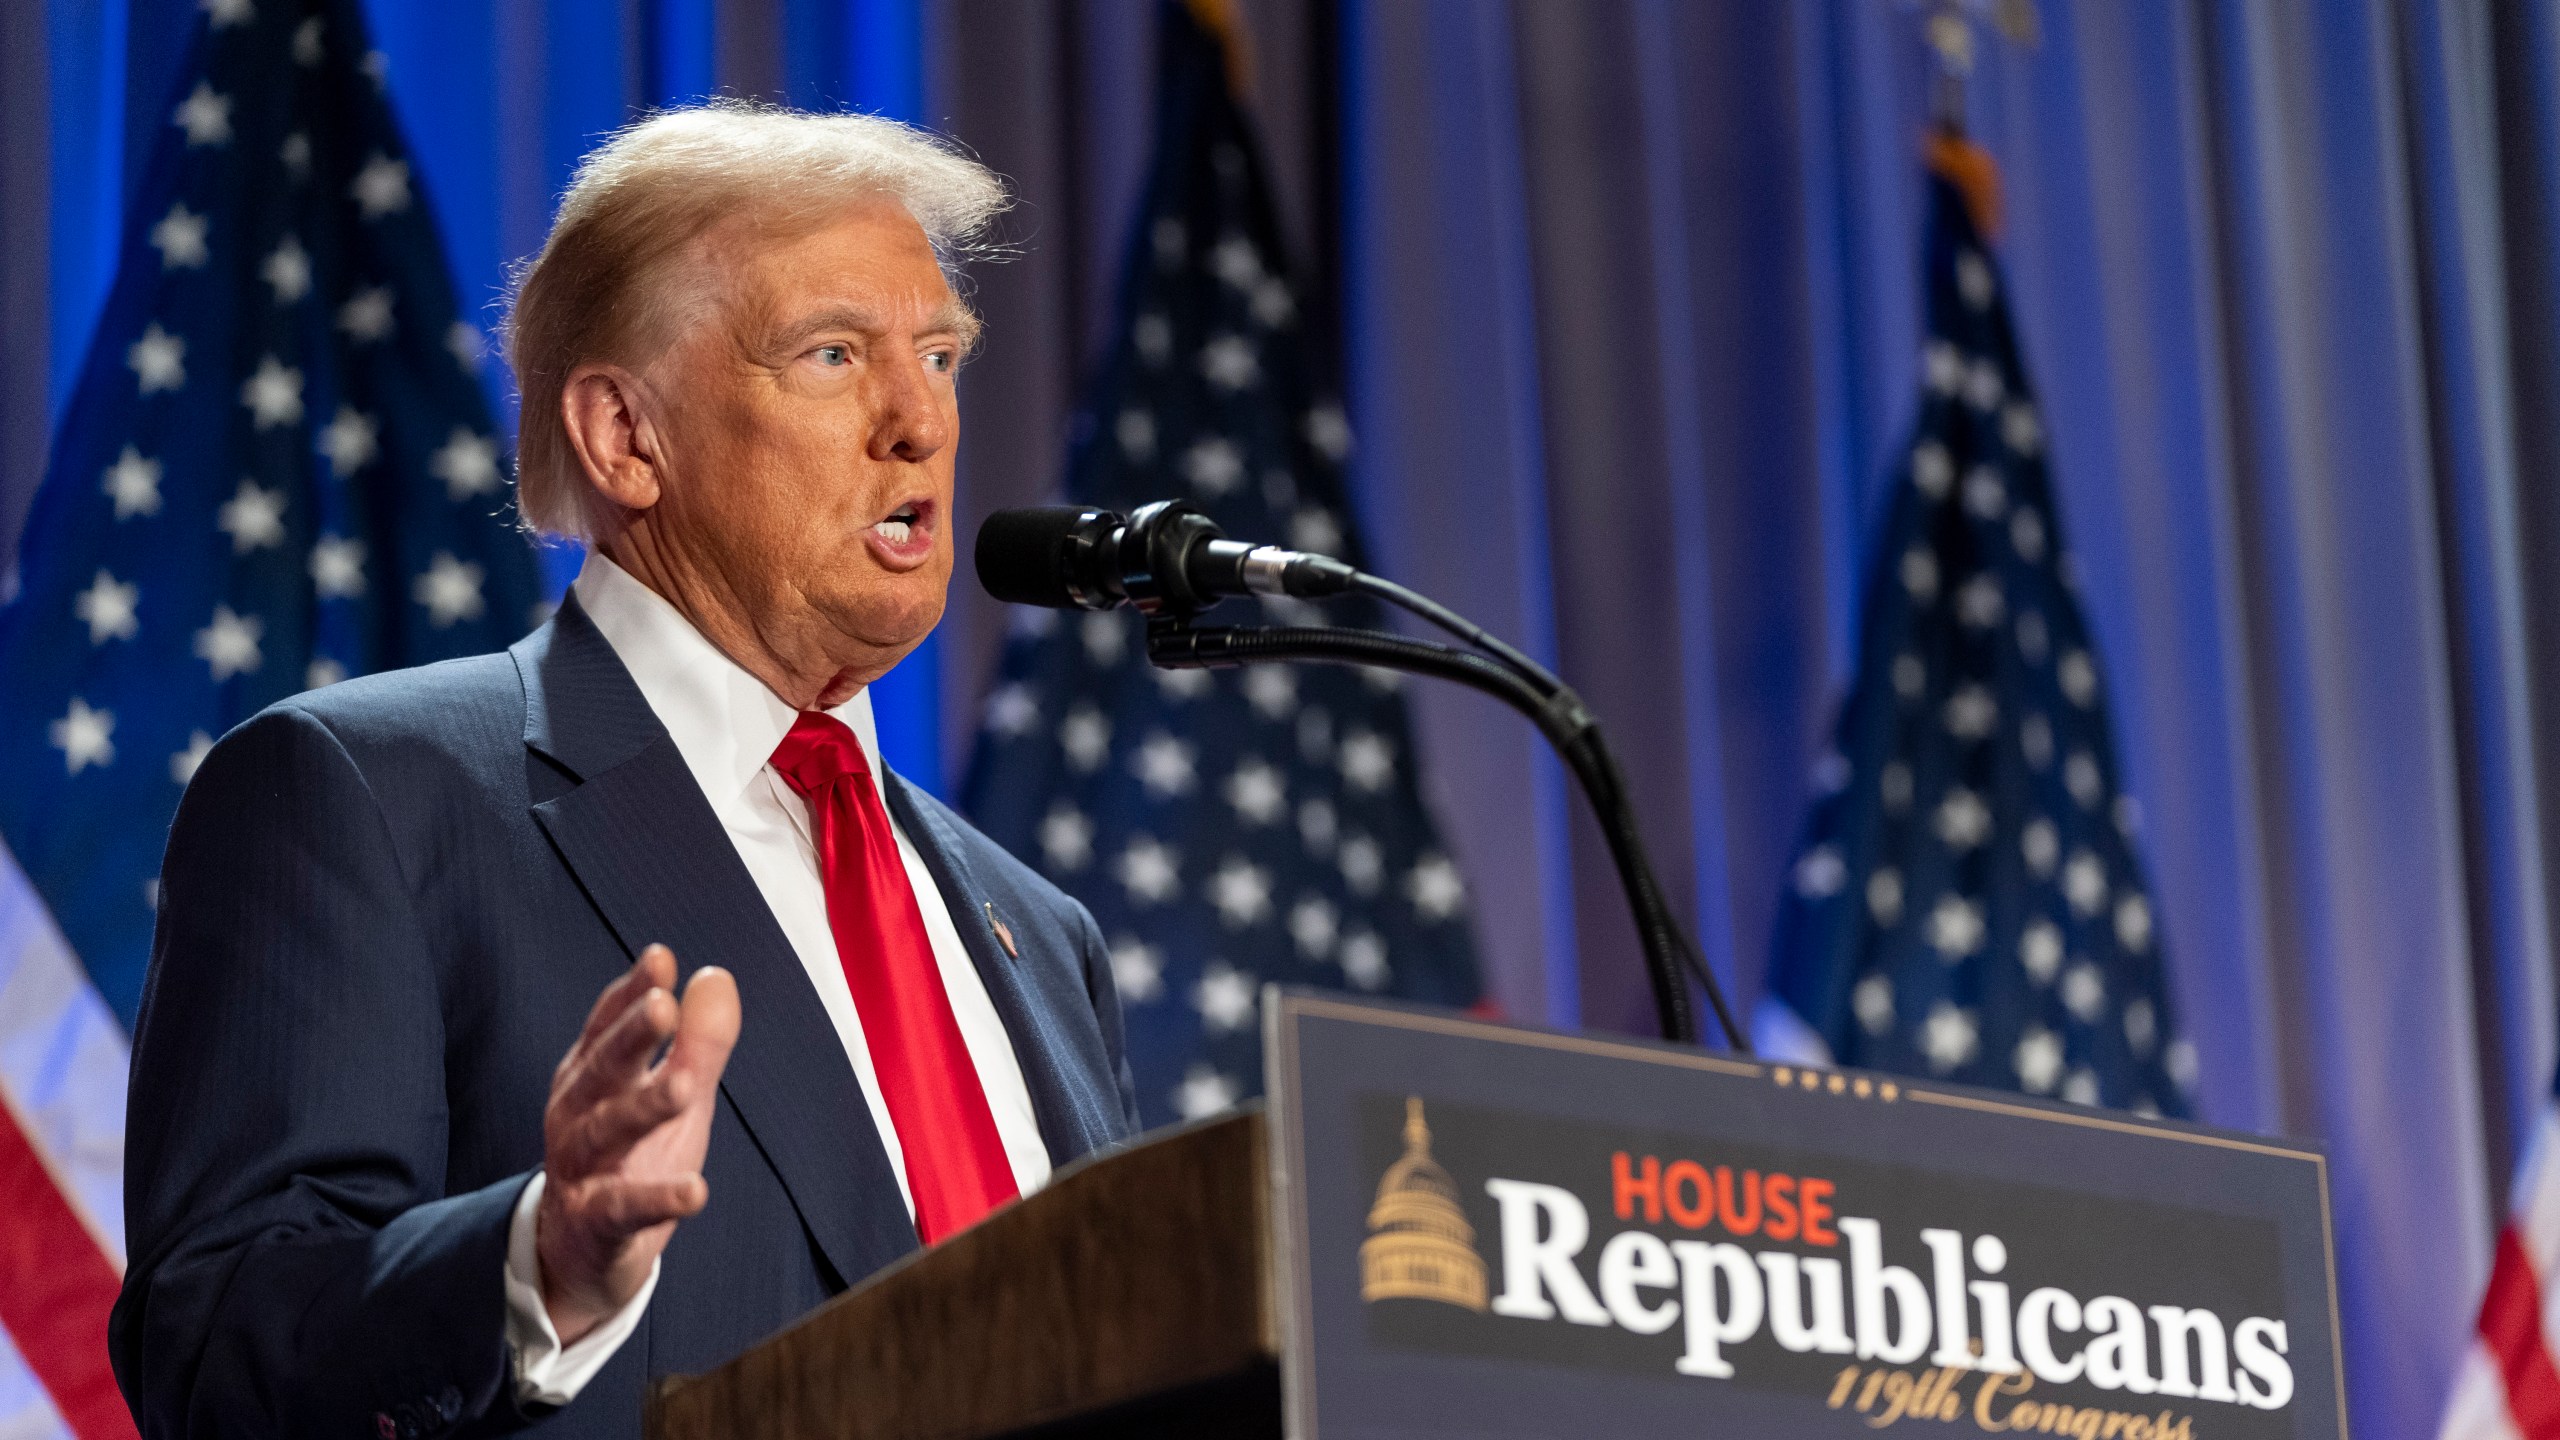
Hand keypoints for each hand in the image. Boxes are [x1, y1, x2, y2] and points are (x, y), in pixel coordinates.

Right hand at [536, 945, 739, 1344]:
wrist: (582, 1252)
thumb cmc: (632, 1155)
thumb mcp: (672, 1094)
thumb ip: (697, 1041)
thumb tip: (716, 976)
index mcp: (592, 1075)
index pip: (608, 1025)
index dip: (632, 992)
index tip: (660, 957)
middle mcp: (577, 1114)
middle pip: (603, 1069)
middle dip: (631, 1036)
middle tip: (663, 1005)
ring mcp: (580, 1168)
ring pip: (607, 1132)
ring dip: (644, 1107)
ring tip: (686, 1087)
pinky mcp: (595, 1222)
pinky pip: (624, 1208)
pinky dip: (658, 1199)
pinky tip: (697, 1190)